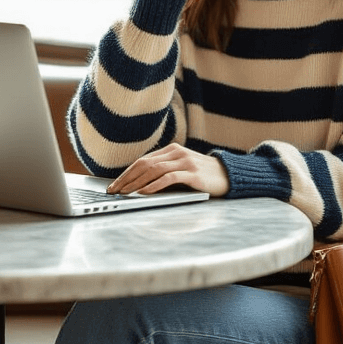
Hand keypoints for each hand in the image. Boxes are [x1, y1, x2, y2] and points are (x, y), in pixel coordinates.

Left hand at [108, 144, 229, 197]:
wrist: (229, 175)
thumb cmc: (202, 176)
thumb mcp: (181, 170)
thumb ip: (163, 172)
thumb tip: (137, 185)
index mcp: (172, 150)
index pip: (143, 161)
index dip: (126, 173)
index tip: (114, 185)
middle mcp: (177, 153)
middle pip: (144, 164)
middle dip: (126, 178)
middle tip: (114, 191)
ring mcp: (185, 162)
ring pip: (154, 170)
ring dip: (136, 182)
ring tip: (125, 193)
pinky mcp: (193, 173)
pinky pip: (169, 178)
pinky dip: (154, 185)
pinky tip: (143, 192)